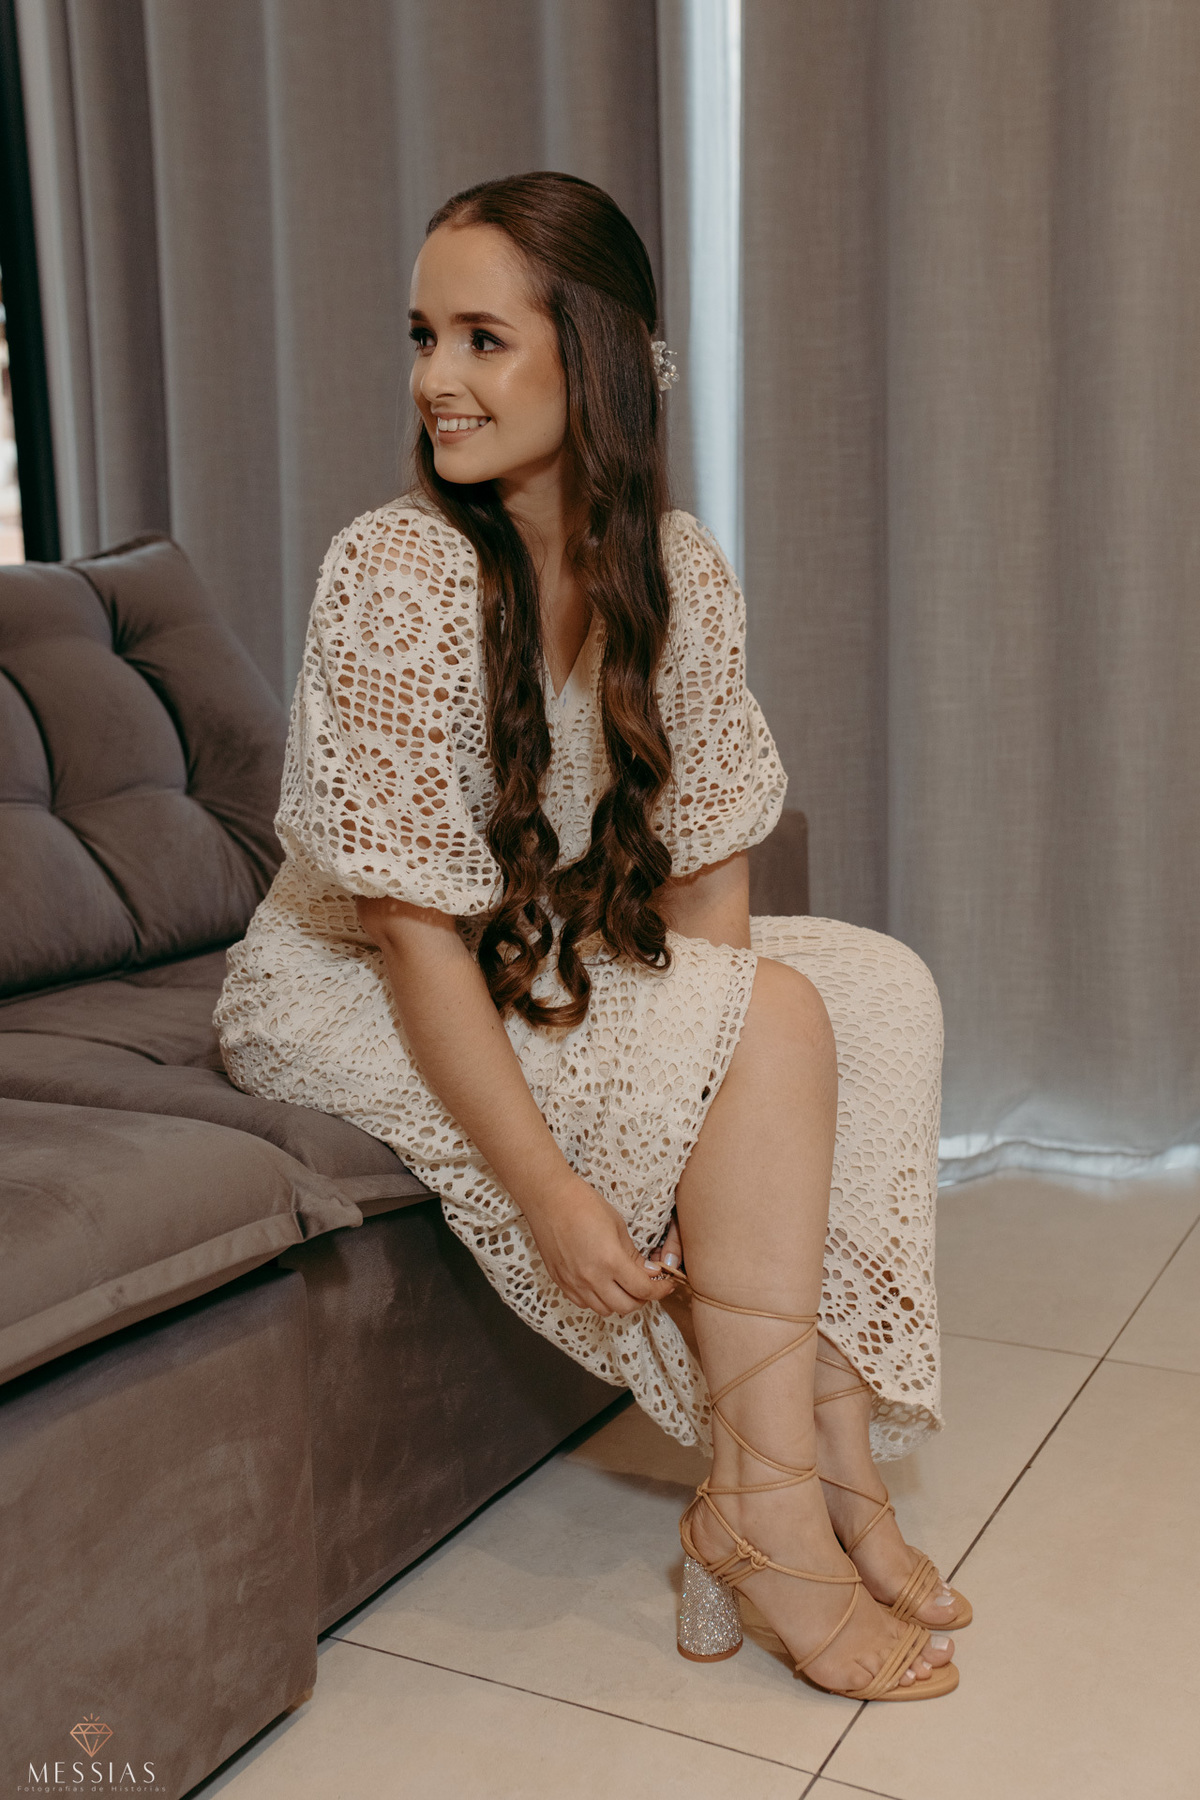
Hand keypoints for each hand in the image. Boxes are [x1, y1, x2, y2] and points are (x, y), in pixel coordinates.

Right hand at [522, 1174, 678, 1316]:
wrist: (549, 1198)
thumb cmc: (584, 1204)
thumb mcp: (618, 1226)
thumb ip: (633, 1255)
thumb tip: (648, 1272)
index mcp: (610, 1260)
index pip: (643, 1289)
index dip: (660, 1290)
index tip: (666, 1285)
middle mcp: (592, 1277)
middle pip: (626, 1306)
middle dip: (642, 1298)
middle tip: (647, 1285)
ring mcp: (574, 1283)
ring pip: (605, 1310)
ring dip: (620, 1302)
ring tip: (624, 1286)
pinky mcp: (561, 1282)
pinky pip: (584, 1304)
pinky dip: (598, 1300)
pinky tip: (602, 1285)